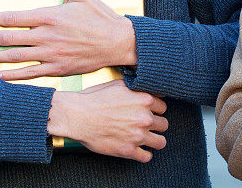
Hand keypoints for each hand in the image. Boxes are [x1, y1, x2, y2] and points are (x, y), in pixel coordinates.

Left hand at [0, 0, 136, 79]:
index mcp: (49, 16)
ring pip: (14, 57)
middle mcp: (47, 37)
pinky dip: (12, 77)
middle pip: (8, 38)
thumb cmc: (100, 16)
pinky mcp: (57, 70)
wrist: (119, 42)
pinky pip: (29, 74)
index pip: (12, 18)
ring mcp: (51, 55)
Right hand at [47, 79, 167, 161]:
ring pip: (160, 142)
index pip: (164, 107)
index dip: (156, 110)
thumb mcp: (119, 84)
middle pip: (164, 124)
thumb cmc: (95, 98)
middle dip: (156, 124)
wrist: (77, 115)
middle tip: (146, 125)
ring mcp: (137, 135)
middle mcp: (144, 118)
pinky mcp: (128, 150)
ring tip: (148, 139)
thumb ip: (138, 87)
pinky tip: (139, 149)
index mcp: (145, 100)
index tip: (150, 112)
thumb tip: (148, 88)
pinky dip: (144, 154)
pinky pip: (147, 157)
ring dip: (155, 140)